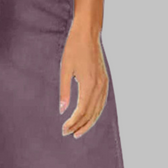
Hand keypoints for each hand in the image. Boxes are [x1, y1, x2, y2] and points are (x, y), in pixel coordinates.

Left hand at [59, 21, 107, 137]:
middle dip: (79, 126)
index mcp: (89, 84)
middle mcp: (99, 86)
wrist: (88, 33)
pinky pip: (102, 102)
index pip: (81, 111)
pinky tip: (88, 118)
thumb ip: (64, 91)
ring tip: (78, 132)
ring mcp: (104, 84)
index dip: (73, 123)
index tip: (63, 129)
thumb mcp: (65, 69)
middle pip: (91, 113)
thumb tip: (62, 111)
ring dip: (88, 122)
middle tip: (67, 133)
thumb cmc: (74, 49)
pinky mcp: (105, 81)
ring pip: (98, 110)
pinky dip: (95, 113)